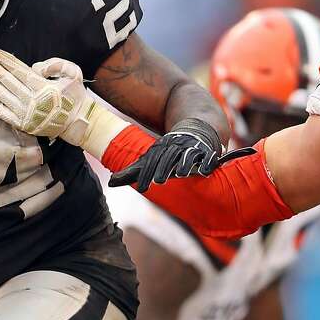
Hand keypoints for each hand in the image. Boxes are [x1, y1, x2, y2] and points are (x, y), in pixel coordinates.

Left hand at [0, 51, 97, 143]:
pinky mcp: (23, 125)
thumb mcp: (73, 73)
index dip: (8, 62)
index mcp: (45, 88)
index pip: (21, 72)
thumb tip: (36, 67)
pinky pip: (4, 115)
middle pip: (9, 83)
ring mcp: (27, 114)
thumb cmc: (74, 96)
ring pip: (4, 97)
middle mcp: (33, 101)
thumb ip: (57, 64)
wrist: (77, 122)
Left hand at [107, 119, 228, 190]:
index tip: (143, 188)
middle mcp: (176, 148)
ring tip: (180, 173)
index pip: (152, 161)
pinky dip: (207, 163)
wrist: (195, 131)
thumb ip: (133, 172)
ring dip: (184, 164)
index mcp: (161, 149)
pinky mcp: (207, 153)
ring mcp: (192, 149)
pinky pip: (208, 157)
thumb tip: (111, 183)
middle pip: (168, 158)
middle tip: (159, 181)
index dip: (147, 174)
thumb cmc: (168, 151)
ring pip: (187, 156)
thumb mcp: (150, 159)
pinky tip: (204, 172)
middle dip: (164, 168)